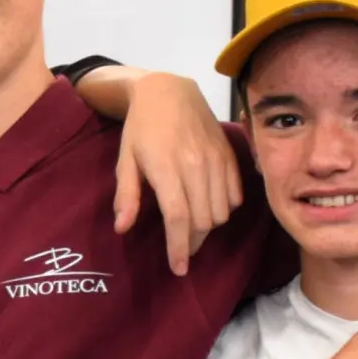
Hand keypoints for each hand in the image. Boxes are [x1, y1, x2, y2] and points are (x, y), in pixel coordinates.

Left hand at [110, 73, 243, 276]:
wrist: (169, 90)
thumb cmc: (141, 127)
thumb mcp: (126, 159)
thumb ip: (127, 194)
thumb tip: (122, 228)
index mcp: (166, 167)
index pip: (177, 218)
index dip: (178, 247)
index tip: (178, 268)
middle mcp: (195, 165)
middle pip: (202, 221)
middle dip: (192, 243)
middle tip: (182, 248)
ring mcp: (216, 160)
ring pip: (220, 212)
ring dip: (208, 228)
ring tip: (193, 228)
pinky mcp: (229, 156)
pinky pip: (234, 196)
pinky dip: (224, 209)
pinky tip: (209, 206)